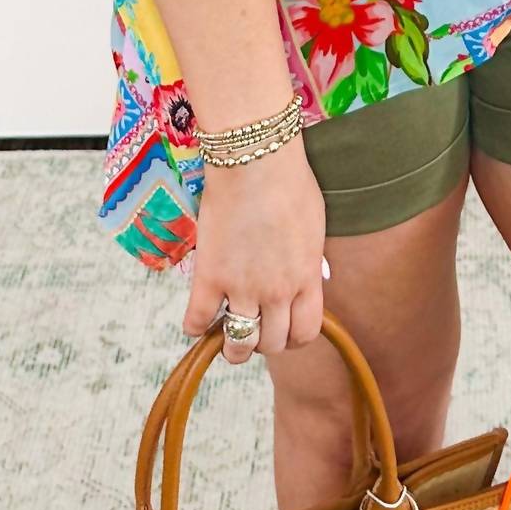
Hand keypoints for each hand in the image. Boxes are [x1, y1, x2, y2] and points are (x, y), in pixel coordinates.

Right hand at [182, 136, 326, 364]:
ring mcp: (243, 288)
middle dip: (265, 342)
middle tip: (255, 327)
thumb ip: (309, 260)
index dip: (295, 338)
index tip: (285, 329)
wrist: (256, 163)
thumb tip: (309, 275)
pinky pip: (198, 321)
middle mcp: (278, 292)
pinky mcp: (210, 278)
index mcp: (306, 278)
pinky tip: (198, 317)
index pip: (306, 332)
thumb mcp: (315, 227)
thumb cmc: (290, 184)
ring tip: (227, 332)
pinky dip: (195, 326)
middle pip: (273, 344)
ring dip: (234, 346)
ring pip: (239, 345)